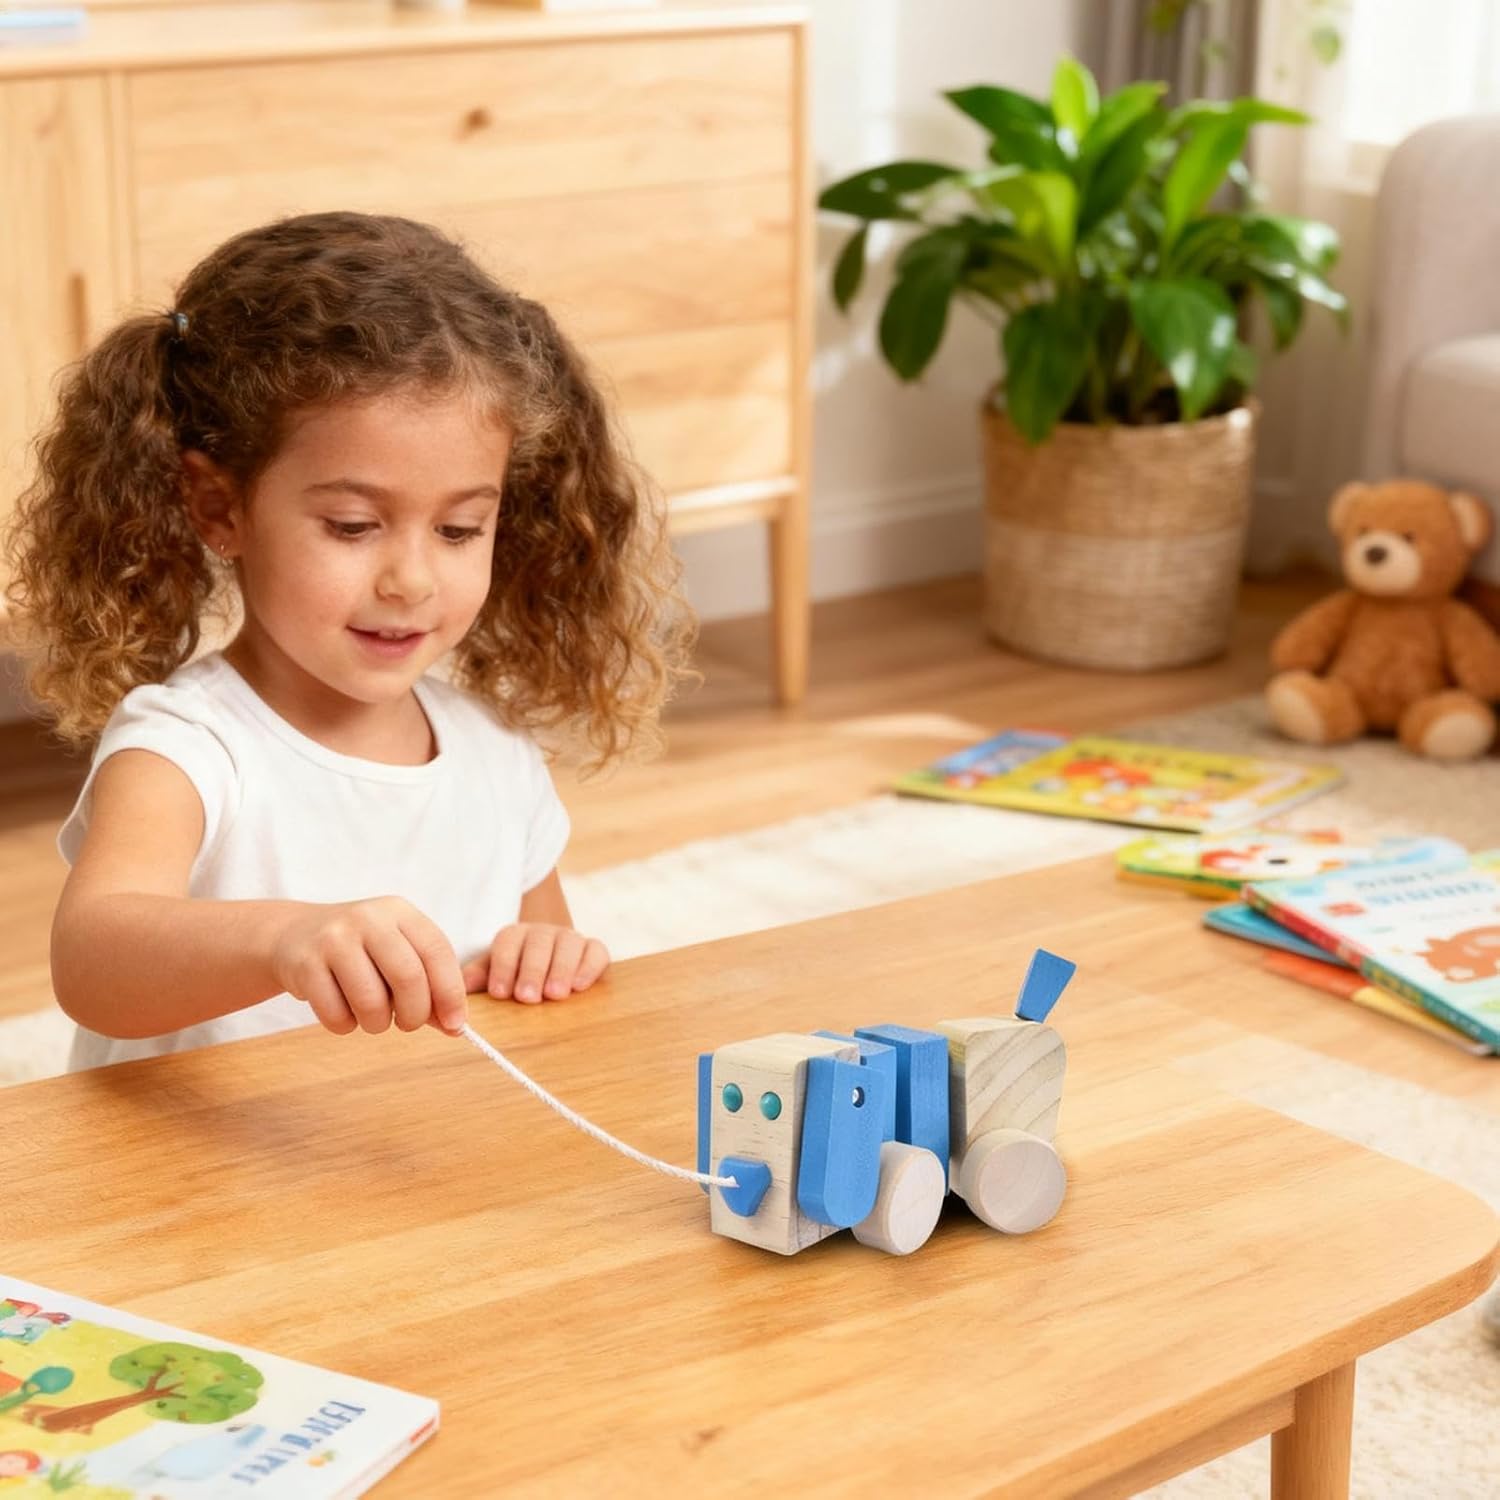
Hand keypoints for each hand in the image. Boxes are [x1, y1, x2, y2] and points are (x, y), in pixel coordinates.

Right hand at [270, 897, 468, 1036]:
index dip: (451, 993)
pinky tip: (341, 1011)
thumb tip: (456, 1027)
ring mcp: (334, 939)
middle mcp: (369, 919)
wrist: (294, 935)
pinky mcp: (305, 964)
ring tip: (371, 1017)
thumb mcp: (397, 954)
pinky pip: (336, 1014)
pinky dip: (344, 1025)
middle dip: (415, 1015)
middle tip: (408, 1024)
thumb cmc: (360, 952)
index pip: (437, 952)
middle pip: (408, 978)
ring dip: (377, 1024)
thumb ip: (429, 987)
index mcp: (400, 912)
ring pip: (371, 1001)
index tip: (456, 1024)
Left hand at [462, 924, 609, 1003]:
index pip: (507, 942)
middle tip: (527, 997)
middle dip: (532, 970)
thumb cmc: (517, 976)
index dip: (503, 966)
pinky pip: (596, 951)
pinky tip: (580, 987)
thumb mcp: (495, 974)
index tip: (500, 993)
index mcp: (515, 936)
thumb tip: (461, 983)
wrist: (551, 966)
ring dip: (561, 969)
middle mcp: (543, 933)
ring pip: (568, 944)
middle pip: (538, 943)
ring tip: (555, 995)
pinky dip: (589, 967)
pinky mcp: (594, 949)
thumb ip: (480, 976)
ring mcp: (570, 939)